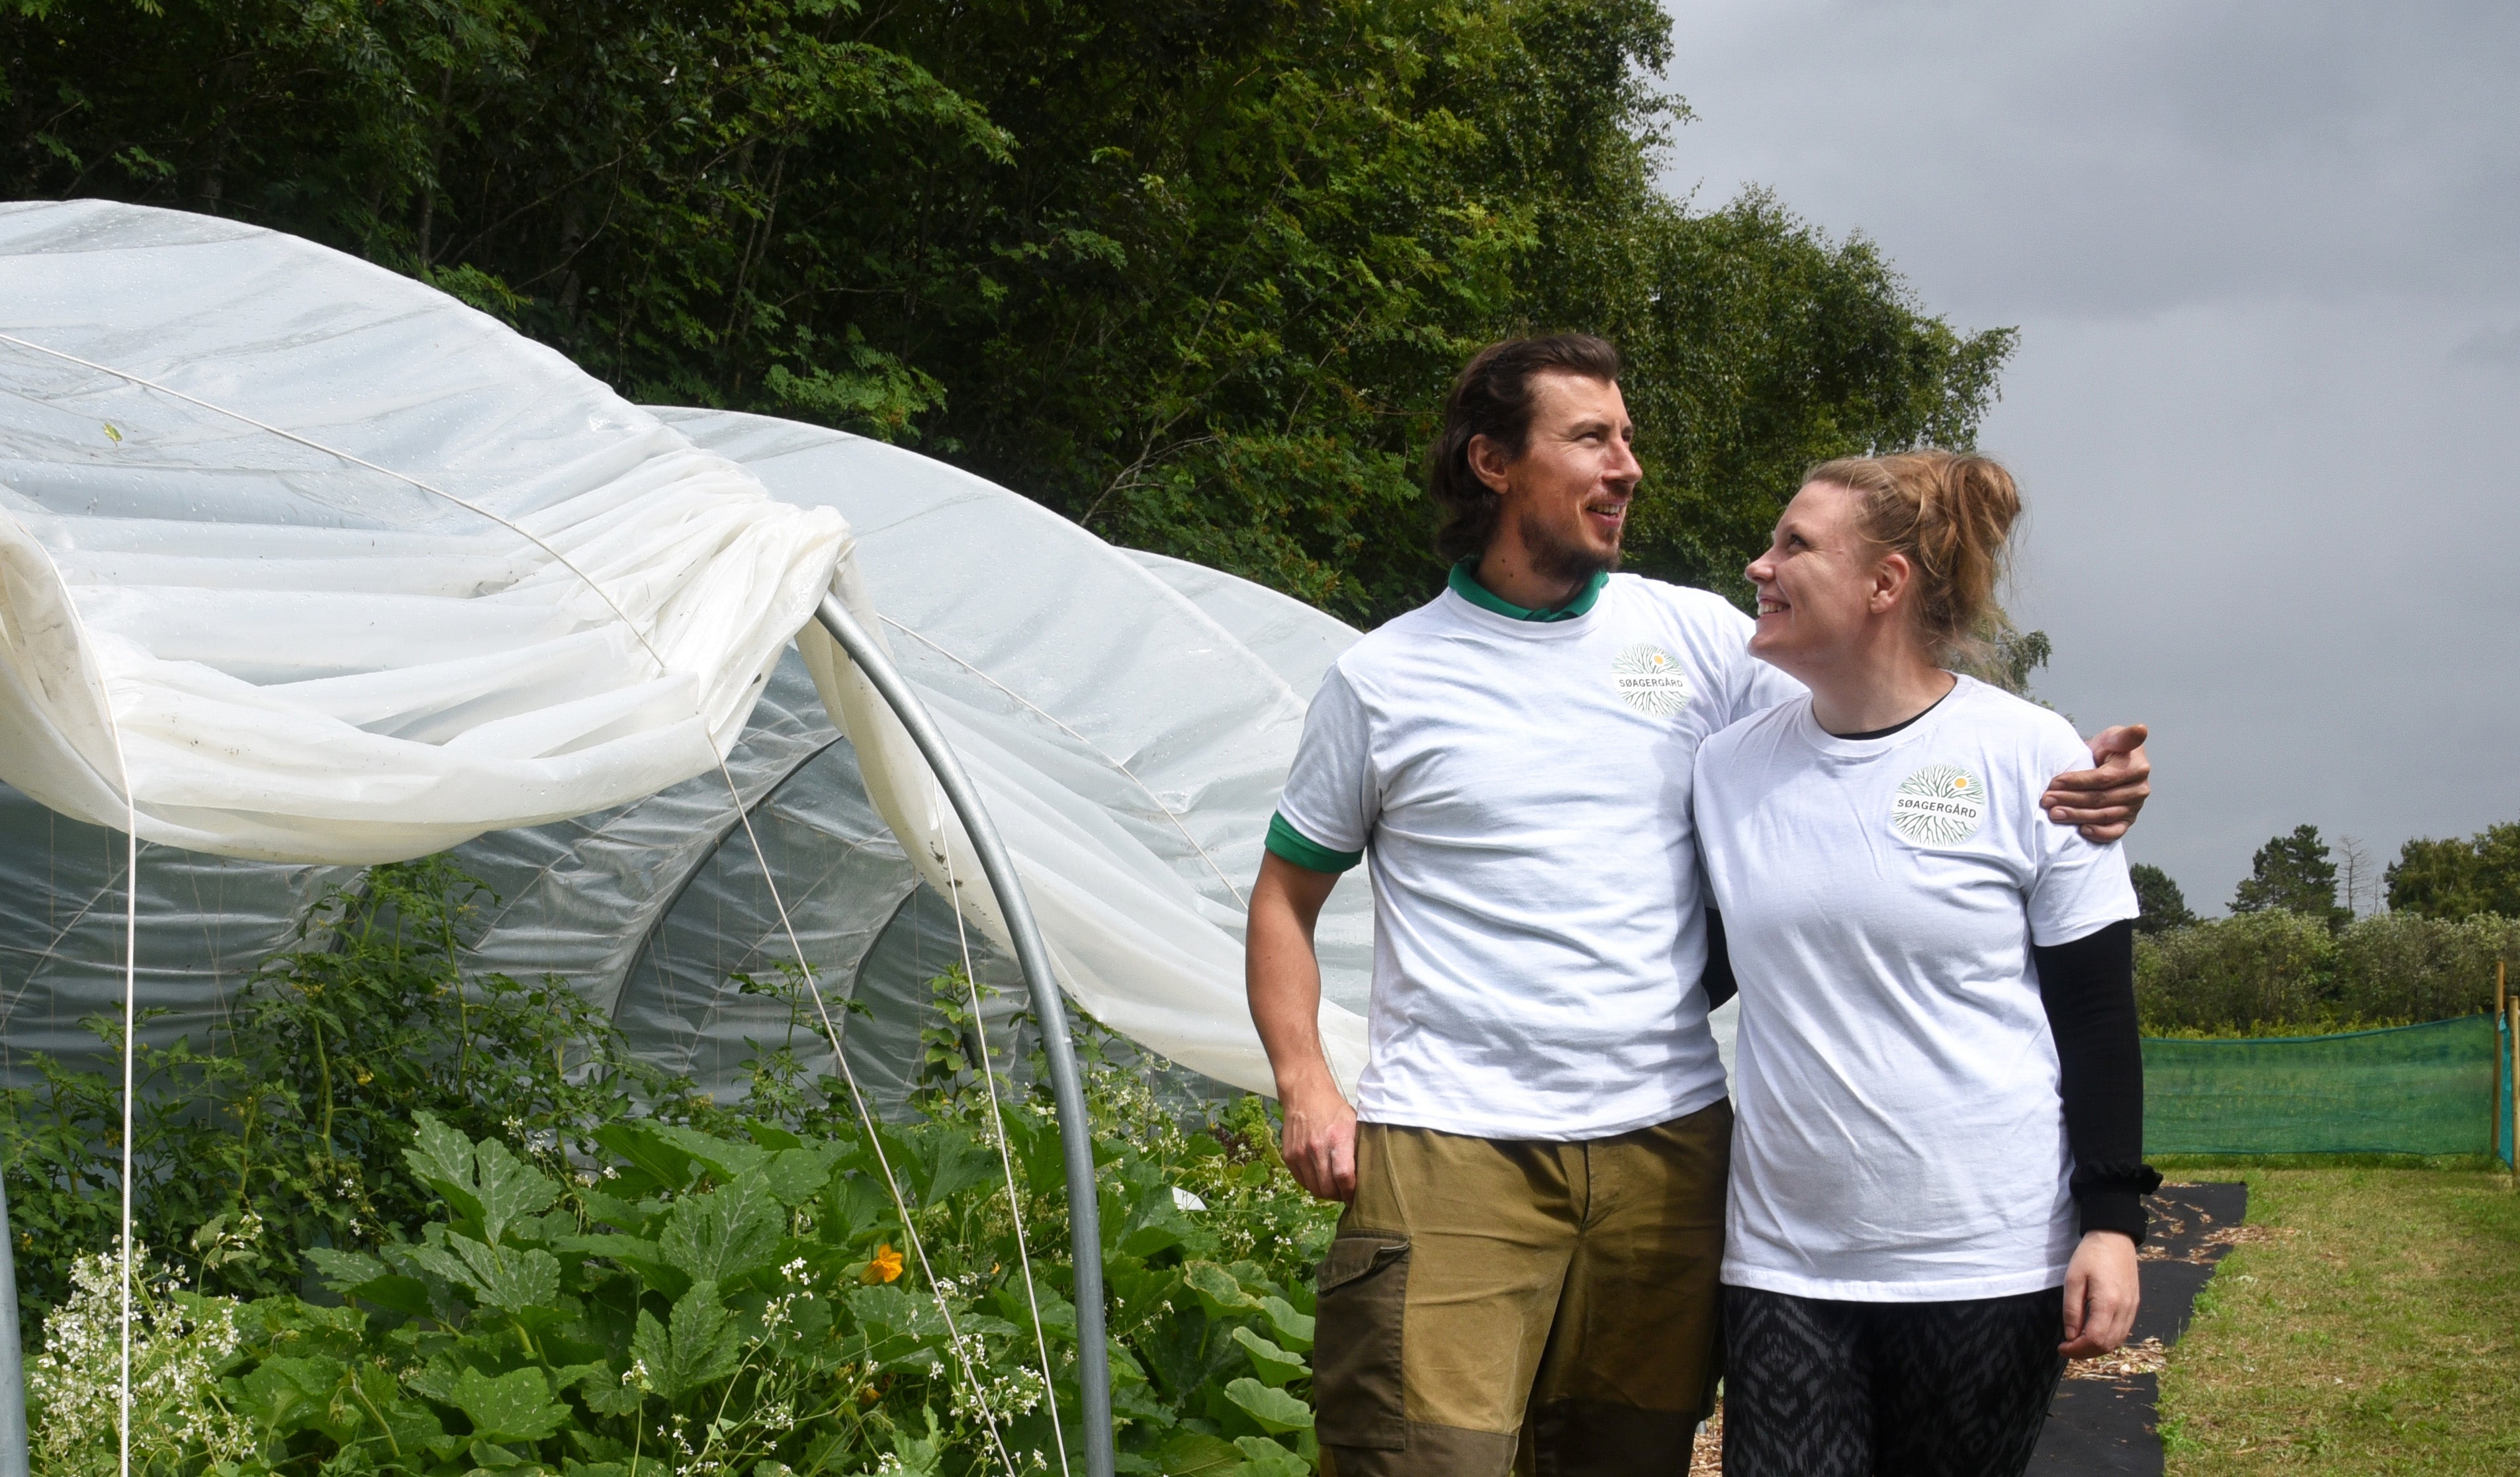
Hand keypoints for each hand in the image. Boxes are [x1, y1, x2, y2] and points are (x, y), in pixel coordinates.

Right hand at [1278, 1084, 1358, 1201]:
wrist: (1305, 1095)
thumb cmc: (1333, 1109)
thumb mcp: (1353, 1124)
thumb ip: (1357, 1149)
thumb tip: (1367, 1174)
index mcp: (1337, 1139)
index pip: (1344, 1176)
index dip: (1351, 1192)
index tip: (1355, 1197)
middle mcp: (1316, 1148)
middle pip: (1328, 1188)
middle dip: (1338, 1195)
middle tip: (1344, 1192)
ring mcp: (1300, 1153)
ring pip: (1314, 1189)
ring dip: (1325, 1192)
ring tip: (1333, 1186)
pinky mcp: (1288, 1156)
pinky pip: (1301, 1181)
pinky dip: (1312, 1184)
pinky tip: (1319, 1177)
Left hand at [2043, 724, 2150, 842]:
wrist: (2111, 766)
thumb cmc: (2109, 750)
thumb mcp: (2113, 738)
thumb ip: (2124, 736)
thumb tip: (2141, 728)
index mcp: (2137, 767)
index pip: (2102, 778)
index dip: (2077, 781)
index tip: (2054, 782)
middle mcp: (2140, 789)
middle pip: (2099, 798)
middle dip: (2070, 800)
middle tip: (2046, 800)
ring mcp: (2135, 807)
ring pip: (2103, 815)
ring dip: (2077, 816)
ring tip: (2054, 814)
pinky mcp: (2129, 820)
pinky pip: (2115, 831)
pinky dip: (2099, 833)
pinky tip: (2081, 830)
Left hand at [2059, 1230, 2140, 1357]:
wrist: (2115, 1237)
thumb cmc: (2090, 1255)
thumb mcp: (2073, 1279)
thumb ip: (2072, 1310)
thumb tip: (2071, 1335)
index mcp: (2108, 1302)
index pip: (2095, 1339)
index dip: (2077, 1349)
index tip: (2061, 1348)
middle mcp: (2125, 1309)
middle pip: (2107, 1345)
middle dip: (2086, 1352)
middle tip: (2067, 1348)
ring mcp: (2132, 1307)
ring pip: (2117, 1341)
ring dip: (2097, 1347)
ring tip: (2078, 1343)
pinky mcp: (2134, 1304)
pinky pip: (2123, 1331)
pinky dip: (2108, 1338)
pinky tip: (2093, 1333)